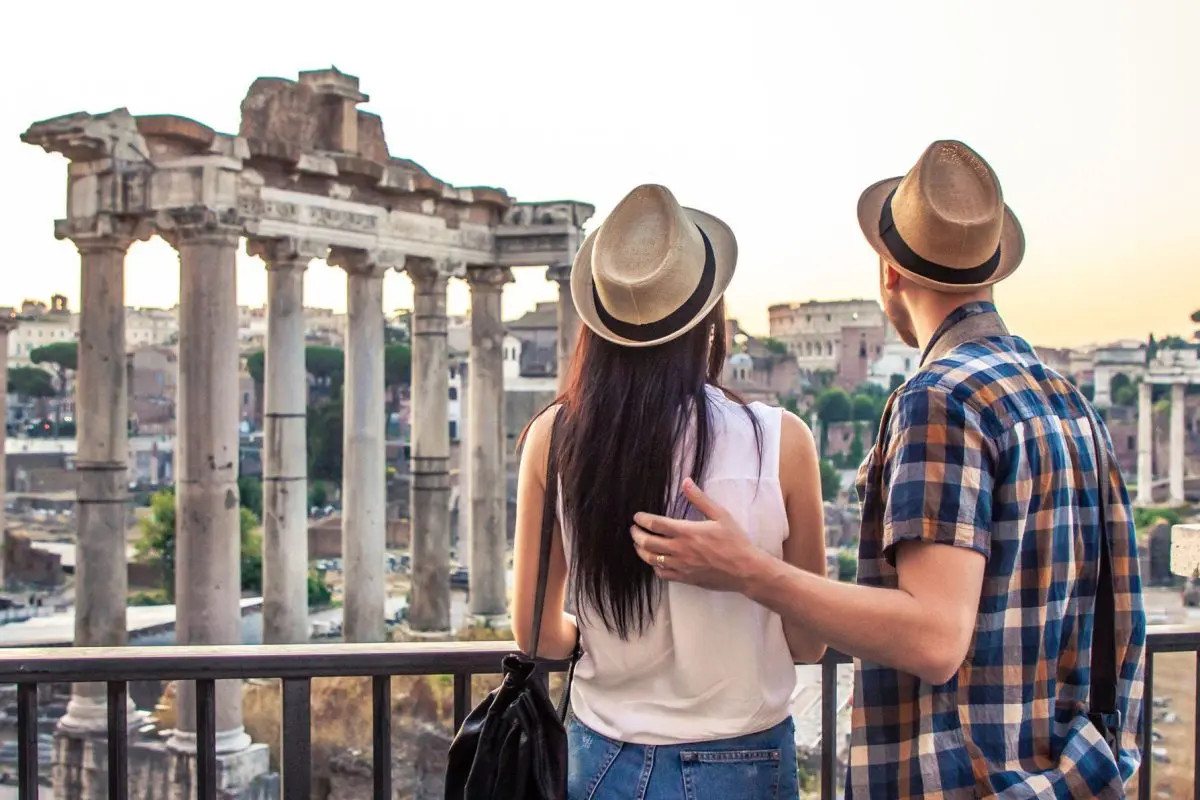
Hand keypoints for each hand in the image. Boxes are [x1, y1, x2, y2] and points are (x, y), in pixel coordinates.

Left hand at [630, 478, 765, 591]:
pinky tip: (655, 561)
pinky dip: (654, 567)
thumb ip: (700, 499)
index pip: (656, 524)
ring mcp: (681, 566)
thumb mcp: (720, 515)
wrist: (745, 569)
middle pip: (648, 543)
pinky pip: (663, 574)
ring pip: (652, 559)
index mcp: (687, 532)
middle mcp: (680, 550)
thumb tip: (686, 481)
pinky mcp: (685, 578)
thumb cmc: (735, 541)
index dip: (642, 519)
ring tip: (638, 544)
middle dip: (637, 535)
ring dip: (641, 551)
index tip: (637, 516)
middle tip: (633, 529)